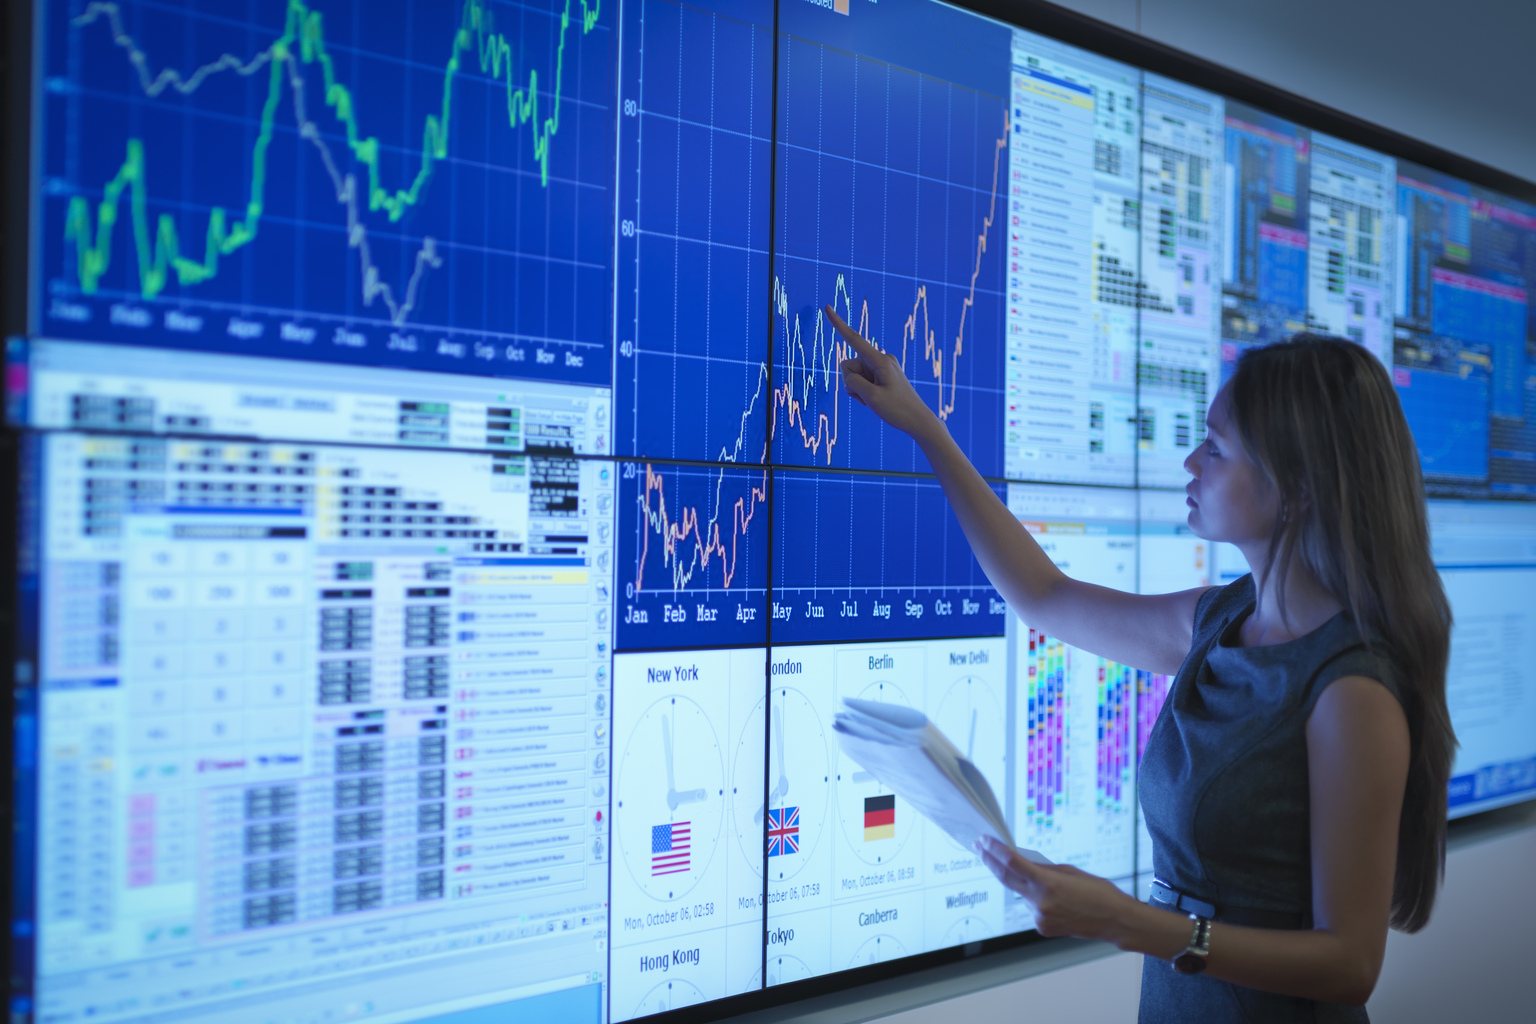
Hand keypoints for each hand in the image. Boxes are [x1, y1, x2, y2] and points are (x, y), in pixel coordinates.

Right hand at [829, 304, 943, 443]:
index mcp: (880, 360)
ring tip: (875, 400)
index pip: (854, 339)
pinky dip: (864, 391)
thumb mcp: (871, 398)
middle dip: (852, 383)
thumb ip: (853, 382)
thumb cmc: (898, 410)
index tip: (826, 307)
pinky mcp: (882, 374)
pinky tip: (877, 399)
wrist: (918, 421)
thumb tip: (849, 375)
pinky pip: (862, 380)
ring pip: (854, 375)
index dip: (838, 324)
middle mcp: (881, 358)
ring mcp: (882, 366)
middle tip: (870, 398)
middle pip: (849, 366)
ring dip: (858, 390)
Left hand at [976, 836, 1137, 940]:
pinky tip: (1056, 900)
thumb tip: (1022, 862)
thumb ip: (1043, 868)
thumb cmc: (1098, 893)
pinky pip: (1032, 907)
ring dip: (1024, 884)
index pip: (1012, 863)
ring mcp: (1040, 917)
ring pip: (1022, 893)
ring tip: (1048, 882)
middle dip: (990, 861)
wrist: (1114, 920)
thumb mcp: (1070, 871)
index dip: (995, 850)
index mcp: (1048, 883)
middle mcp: (1040, 902)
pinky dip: (1036, 898)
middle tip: (980, 848)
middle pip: (1006, 878)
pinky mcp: (1042, 927)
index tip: (984, 840)